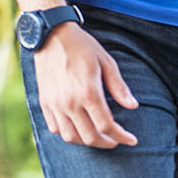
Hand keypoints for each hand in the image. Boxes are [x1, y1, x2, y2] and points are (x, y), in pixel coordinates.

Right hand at [34, 23, 137, 148]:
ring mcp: (55, 104)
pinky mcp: (44, 102)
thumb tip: (133, 106)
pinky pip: (55, 128)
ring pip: (71, 137)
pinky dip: (68, 133)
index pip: (107, 126)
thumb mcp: (106, 62)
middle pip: (90, 137)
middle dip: (106, 143)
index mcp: (88, 92)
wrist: (51, 35)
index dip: (122, 137)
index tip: (131, 139)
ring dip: (86, 141)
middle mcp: (70, 102)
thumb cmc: (82, 46)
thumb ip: (119, 87)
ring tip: (97, 135)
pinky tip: (77, 127)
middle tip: (116, 139)